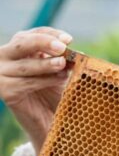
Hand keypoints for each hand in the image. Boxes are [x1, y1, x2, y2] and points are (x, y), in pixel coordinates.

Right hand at [0, 27, 72, 154]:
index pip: (32, 34)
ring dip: (47, 64)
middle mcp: (5, 57)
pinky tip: (59, 80)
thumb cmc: (56, 92)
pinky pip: (26, 82)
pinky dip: (44, 80)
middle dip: (43, 43)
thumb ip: (64, 60)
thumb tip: (75, 52)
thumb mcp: (60, 71)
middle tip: (63, 47)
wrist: (50, 121)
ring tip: (64, 66)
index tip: (69, 39)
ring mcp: (1, 74)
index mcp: (19, 48)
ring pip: (25, 65)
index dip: (50, 34)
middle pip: (21, 43)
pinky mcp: (4, 91)